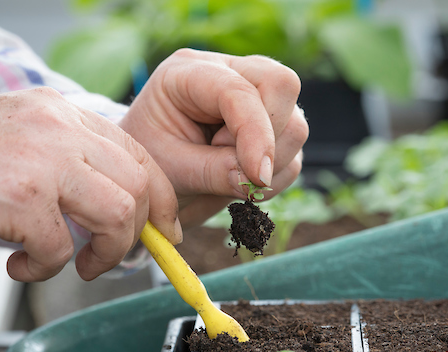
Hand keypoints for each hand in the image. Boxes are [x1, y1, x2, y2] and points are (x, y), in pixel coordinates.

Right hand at [0, 87, 180, 280]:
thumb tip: (123, 206)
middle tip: (109, 256)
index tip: (165, 229)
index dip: (160, 196)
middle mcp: (57, 126)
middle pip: (139, 183)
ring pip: (118, 213)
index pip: (137, 152)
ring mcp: (41, 158)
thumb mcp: (22, 141)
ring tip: (77, 265)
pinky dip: (45, 270)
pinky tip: (20, 265)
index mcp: (60, 111)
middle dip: (137, 232)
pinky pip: (60, 249)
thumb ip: (72, 161)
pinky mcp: (19, 196)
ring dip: (106, 253)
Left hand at [120, 49, 307, 226]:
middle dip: (269, 139)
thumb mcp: (170, 170)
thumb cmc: (151, 167)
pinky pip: (295, 154)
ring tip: (228, 178)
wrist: (154, 182)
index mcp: (190, 72)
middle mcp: (228, 74)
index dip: (255, 132)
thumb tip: (258, 179)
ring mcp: (256, 99)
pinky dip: (276, 178)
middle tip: (232, 171)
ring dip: (272, 163)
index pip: (239, 89)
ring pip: (296, 123)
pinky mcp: (272, 127)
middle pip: (282, 86)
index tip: (257, 177)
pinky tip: (242, 184)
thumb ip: (213, 171)